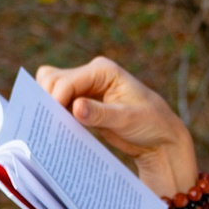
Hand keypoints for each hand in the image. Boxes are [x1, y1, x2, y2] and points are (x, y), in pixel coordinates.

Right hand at [35, 57, 198, 197]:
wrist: (160, 138)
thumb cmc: (151, 124)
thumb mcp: (127, 119)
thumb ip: (100, 114)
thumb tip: (75, 107)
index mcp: (103, 70)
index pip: (66, 81)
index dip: (56, 100)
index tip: (53, 122)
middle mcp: (91, 74)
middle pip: (52, 79)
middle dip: (48, 100)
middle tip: (50, 125)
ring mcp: (85, 88)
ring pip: (51, 89)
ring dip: (49, 107)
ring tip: (52, 128)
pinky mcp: (83, 103)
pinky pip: (59, 104)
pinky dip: (55, 114)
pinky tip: (57, 129)